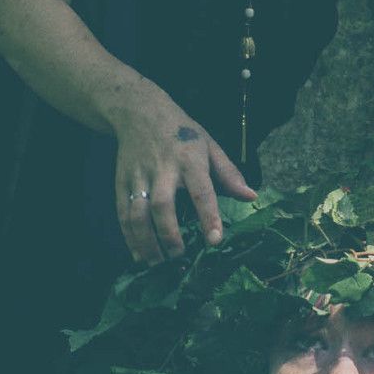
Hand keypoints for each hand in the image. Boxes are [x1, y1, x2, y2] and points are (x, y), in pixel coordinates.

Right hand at [114, 80, 255, 264]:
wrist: (139, 111)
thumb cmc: (181, 132)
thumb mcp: (209, 145)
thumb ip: (229, 173)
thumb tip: (251, 197)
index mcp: (189, 159)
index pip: (201, 191)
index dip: (209, 216)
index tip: (215, 240)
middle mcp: (162, 169)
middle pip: (162, 205)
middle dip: (169, 234)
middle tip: (179, 256)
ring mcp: (139, 176)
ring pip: (137, 212)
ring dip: (146, 240)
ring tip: (158, 262)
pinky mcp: (122, 181)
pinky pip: (123, 212)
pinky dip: (128, 236)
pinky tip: (138, 253)